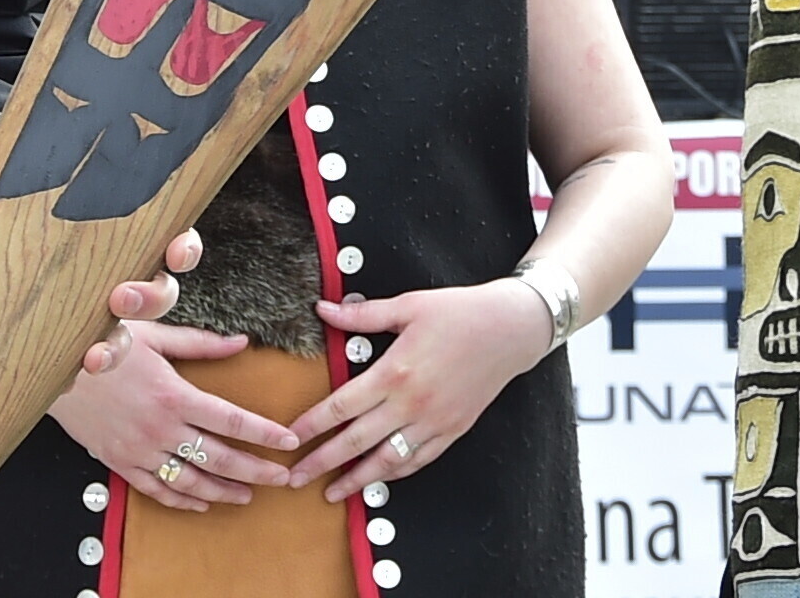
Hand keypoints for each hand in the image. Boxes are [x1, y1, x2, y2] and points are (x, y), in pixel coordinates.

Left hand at [0, 148, 202, 375]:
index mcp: (111, 228)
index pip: (167, 233)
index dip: (183, 245)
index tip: (176, 250)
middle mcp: (114, 272)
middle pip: (162, 290)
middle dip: (151, 297)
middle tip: (120, 297)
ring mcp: (92, 313)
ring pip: (131, 334)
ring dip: (120, 344)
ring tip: (94, 354)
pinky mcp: (67, 346)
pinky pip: (90, 362)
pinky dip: (83, 371)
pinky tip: (70, 374)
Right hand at [48, 322, 301, 511]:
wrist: (51, 367)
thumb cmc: (102, 344)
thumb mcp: (154, 334)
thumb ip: (201, 343)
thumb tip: (241, 342)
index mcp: (172, 394)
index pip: (231, 419)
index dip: (264, 432)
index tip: (288, 440)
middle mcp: (159, 427)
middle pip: (218, 457)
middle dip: (255, 470)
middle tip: (282, 478)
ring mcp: (138, 449)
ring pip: (190, 481)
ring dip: (223, 491)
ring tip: (248, 495)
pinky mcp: (119, 462)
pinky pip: (156, 490)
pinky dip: (182, 500)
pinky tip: (202, 502)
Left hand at [283, 281, 549, 499]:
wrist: (511, 329)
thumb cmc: (458, 312)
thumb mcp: (408, 306)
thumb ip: (363, 315)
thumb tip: (323, 310)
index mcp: (395, 371)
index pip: (342, 406)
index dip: (312, 425)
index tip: (288, 439)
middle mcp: (412, 404)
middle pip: (356, 441)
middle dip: (322, 462)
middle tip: (294, 478)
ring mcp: (434, 422)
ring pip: (387, 460)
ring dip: (356, 479)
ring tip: (331, 493)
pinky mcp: (453, 430)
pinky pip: (418, 460)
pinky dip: (394, 474)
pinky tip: (376, 480)